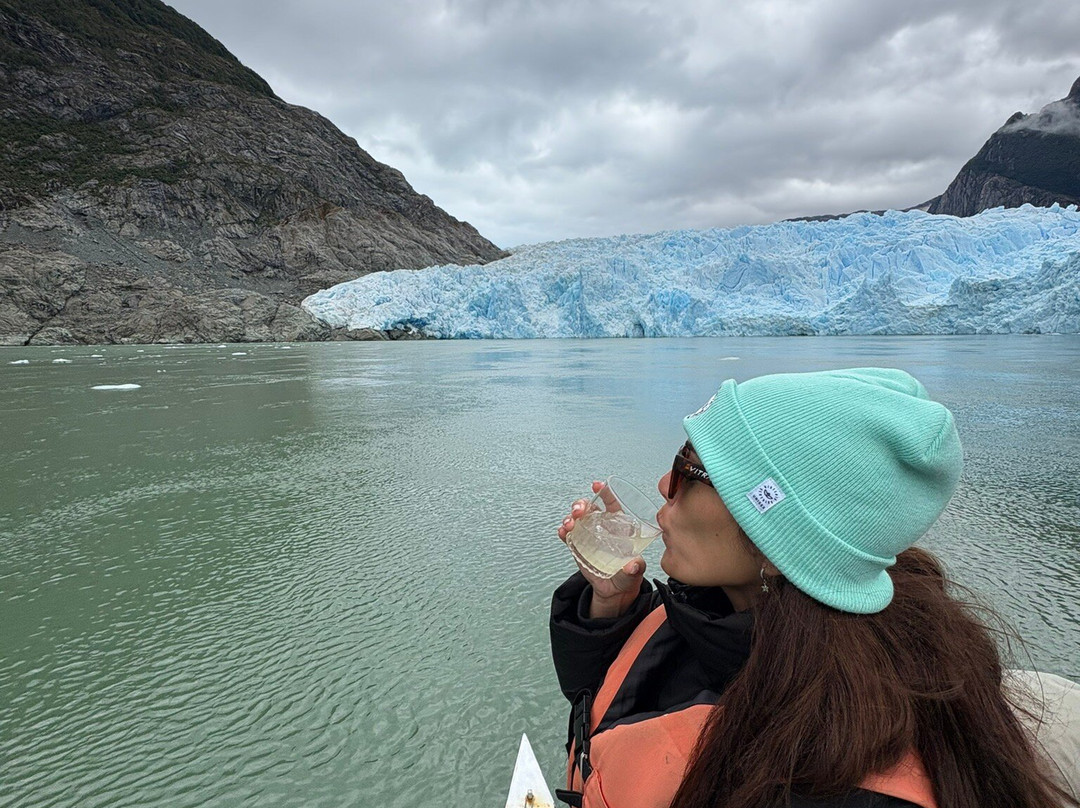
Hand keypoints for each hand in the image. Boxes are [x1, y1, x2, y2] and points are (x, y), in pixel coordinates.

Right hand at [557, 480, 645, 617]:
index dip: (605, 492)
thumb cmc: (628, 575)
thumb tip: (632, 566)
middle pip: (589, 508)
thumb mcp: (634, 571)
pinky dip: (562, 531)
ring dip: (570, 517)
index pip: (611, 504)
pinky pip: (567, 535)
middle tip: (578, 511)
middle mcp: (601, 527)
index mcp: (618, 526)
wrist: (614, 590)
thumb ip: (635, 568)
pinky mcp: (577, 546)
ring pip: (576, 518)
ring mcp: (587, 535)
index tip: (597, 485)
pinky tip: (562, 532)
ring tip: (569, 524)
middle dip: (581, 504)